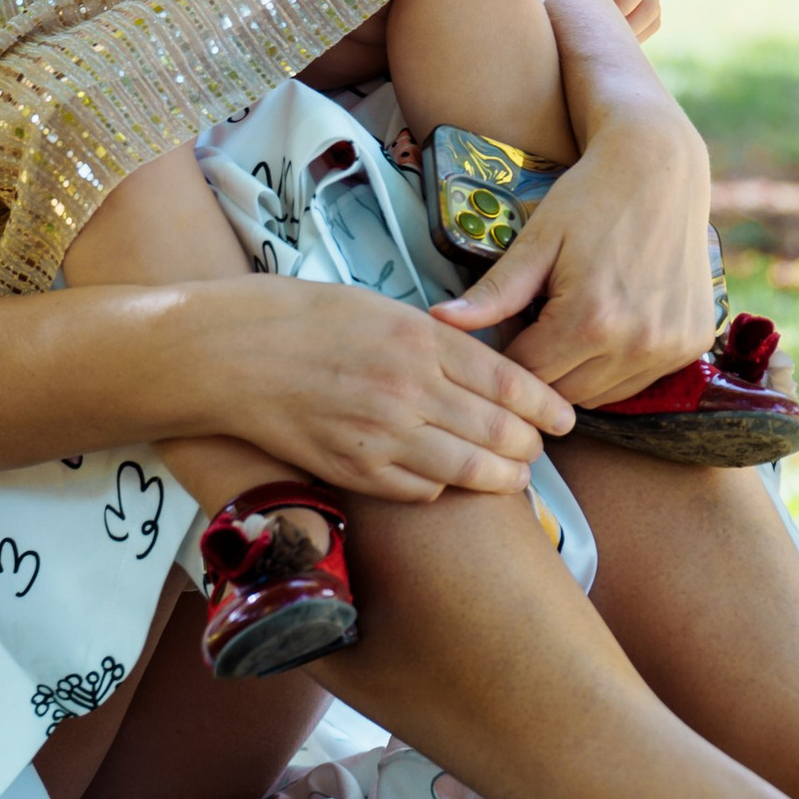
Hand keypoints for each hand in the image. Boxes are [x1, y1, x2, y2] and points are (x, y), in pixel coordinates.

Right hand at [165, 280, 574, 502]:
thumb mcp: (380, 308)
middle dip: (530, 446)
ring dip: (500, 478)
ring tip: (512, 477)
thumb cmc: (303, 318)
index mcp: (421, 338)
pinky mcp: (354, 470)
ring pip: (469, 470)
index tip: (565, 418)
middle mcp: (410, 387)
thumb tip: (482, 370)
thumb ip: (434, 340)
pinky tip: (446, 482)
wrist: (233, 352)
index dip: (545, 405)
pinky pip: (419, 491)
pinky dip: (441, 489)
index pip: (508, 381)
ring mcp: (382, 433)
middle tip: (539, 450)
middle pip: (499, 430)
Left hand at [438, 101, 714, 407]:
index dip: (508, 351)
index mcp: (590, 321)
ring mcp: (670, 348)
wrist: (661, 164)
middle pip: (563, 393)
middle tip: (538, 318)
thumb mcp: (537, 240)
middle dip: (541, 366)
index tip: (507, 324)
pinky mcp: (692, 343)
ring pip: (602, 395)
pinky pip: (640, 379)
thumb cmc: (592, 194)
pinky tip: (610, 322)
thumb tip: (437, 321)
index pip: (526, 374)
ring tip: (573, 319)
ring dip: (579, 371)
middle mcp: (636, 343)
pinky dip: (618, 364)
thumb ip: (493, 292)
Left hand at [536, 0, 658, 36]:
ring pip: (652, 20)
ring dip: (631, 37)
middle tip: (593, 44)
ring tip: (596, 46)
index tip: (591, 20)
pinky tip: (598, 41)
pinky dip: (628, 38)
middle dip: (628, 29)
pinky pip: (644, 25)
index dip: (621, 6)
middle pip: (651, 8)